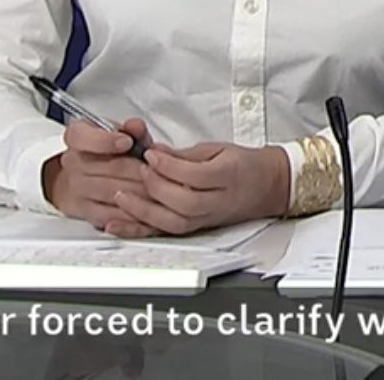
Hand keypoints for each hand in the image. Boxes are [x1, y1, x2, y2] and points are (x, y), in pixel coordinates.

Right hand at [43, 117, 157, 237]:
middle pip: (109, 168)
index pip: (83, 137)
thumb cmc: (105, 151)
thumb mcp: (118, 133)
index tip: (127, 141)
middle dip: (139, 169)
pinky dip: (133, 213)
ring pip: (113, 192)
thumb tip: (135, 126)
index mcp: (77, 137)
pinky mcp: (87, 212)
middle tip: (159, 168)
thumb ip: (131, 129)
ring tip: (160, 186)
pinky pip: (112, 215)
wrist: (80, 177)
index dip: (106, 141)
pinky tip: (150, 207)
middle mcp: (73, 163)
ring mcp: (78, 189)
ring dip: (141, 191)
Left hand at [113, 141, 289, 235]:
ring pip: (174, 223)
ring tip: (121, 196)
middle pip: (184, 202)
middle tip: (139, 170)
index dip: (168, 165)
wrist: (265, 186)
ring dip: (143, 211)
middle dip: (155, 186)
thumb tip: (155, 153)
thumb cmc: (243, 166)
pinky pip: (165, 233)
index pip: (195, 175)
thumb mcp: (218, 149)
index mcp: (228, 175)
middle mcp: (218, 202)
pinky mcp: (195, 229)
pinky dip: (139, 231)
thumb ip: (185, 154)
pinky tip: (118, 226)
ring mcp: (207, 219)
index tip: (151, 153)